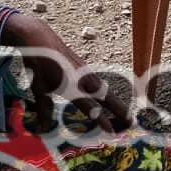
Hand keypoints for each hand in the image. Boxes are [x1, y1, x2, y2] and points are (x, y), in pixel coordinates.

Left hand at [0, 12, 129, 130]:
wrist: (39, 38)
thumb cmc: (38, 64)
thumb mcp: (39, 89)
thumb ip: (45, 110)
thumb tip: (44, 130)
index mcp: (73, 86)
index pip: (90, 107)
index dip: (102, 120)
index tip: (113, 132)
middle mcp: (83, 79)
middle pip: (107, 97)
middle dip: (120, 111)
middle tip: (132, 123)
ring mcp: (86, 71)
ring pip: (105, 89)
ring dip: (116, 102)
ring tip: (125, 114)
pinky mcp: (84, 65)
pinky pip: (99, 82)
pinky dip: (106, 92)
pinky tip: (105, 96)